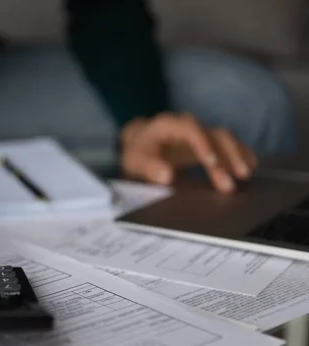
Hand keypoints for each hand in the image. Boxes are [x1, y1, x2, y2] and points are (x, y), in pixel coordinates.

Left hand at [120, 113, 257, 191]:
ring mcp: (201, 132)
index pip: (190, 130)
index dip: (203, 145)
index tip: (212, 162)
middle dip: (227, 155)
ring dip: (237, 155)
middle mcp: (189, 125)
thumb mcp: (136, 161)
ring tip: (246, 175)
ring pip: (224, 139)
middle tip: (236, 178)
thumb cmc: (139, 153)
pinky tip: (251, 165)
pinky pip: (227, 144)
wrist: (141, 145)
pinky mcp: (208, 142)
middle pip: (213, 134)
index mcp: (169, 125)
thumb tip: (167, 176)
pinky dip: (240, 153)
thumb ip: (149, 167)